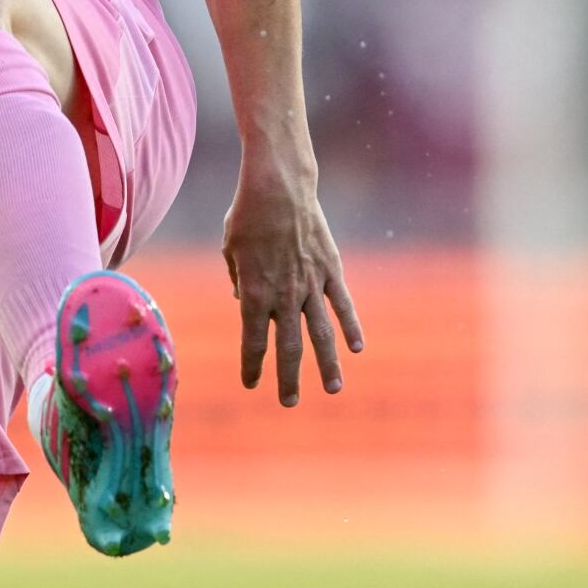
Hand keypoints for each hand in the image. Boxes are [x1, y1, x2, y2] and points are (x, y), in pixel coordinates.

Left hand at [221, 166, 364, 406]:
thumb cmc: (247, 214)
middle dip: (287, 377)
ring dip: (326, 364)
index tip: (251, 383)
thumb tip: (241, 301)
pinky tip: (356, 348)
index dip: (252, 365)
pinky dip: (350, 326)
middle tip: (289, 402)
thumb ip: (238, 279)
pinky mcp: (330, 269)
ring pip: (320, 333)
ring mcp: (310, 283)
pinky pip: (342, 304)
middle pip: (287, 347)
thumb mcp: (230, 248)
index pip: (252, 341)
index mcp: (253, 292)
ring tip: (331, 389)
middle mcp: (283, 295)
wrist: (278, 185)